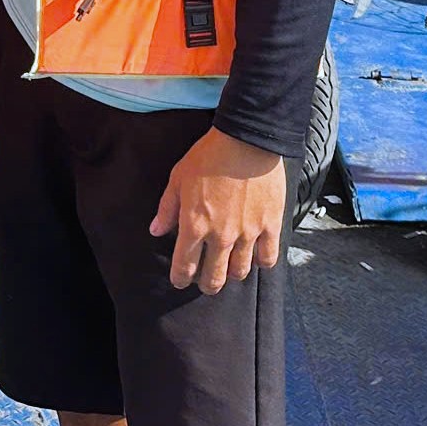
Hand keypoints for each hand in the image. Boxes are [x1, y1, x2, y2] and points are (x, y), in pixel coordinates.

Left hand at [150, 129, 288, 291]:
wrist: (247, 140)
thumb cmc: (209, 156)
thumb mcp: (178, 178)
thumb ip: (167, 209)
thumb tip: (156, 231)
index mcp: (194, 224)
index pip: (184, 266)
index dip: (180, 279)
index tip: (180, 280)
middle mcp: (220, 235)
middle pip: (213, 278)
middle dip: (207, 285)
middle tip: (206, 282)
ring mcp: (247, 233)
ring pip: (240, 272)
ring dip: (232, 274)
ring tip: (229, 268)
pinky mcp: (270, 226)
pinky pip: (267, 258)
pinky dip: (261, 262)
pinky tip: (255, 257)